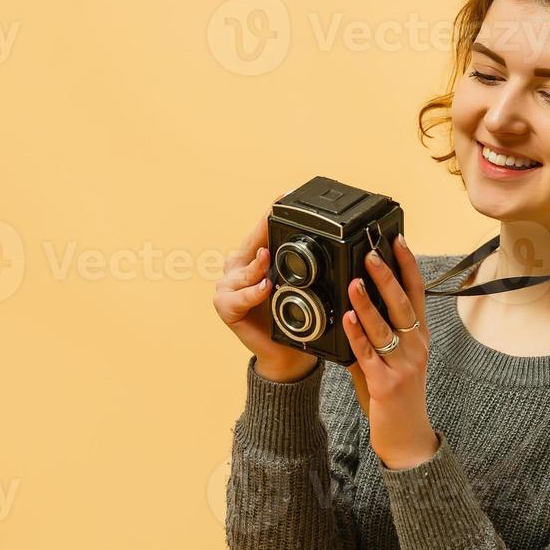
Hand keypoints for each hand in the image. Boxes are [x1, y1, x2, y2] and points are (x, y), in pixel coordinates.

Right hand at [212, 193, 316, 381]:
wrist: (285, 353)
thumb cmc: (292, 317)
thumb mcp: (298, 286)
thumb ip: (301, 265)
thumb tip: (324, 241)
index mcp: (254, 257)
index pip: (262, 232)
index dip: (270, 216)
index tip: (283, 197)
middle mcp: (238, 268)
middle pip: (250, 246)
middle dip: (262, 234)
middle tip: (273, 220)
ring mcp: (228, 286)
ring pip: (242, 270)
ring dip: (257, 266)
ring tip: (268, 259)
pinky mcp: (225, 306)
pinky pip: (238, 297)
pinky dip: (251, 293)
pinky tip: (264, 287)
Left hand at [343, 234, 438, 469]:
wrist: (407, 436)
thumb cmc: (397, 394)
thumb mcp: (392, 357)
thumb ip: (375, 333)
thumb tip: (354, 305)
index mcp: (419, 336)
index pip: (417, 293)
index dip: (408, 265)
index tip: (398, 240)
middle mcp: (416, 346)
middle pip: (403, 303)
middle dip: (387, 276)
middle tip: (372, 252)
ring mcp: (403, 364)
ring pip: (385, 326)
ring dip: (367, 303)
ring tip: (353, 281)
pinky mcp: (386, 383)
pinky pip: (368, 353)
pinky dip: (356, 334)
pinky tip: (346, 319)